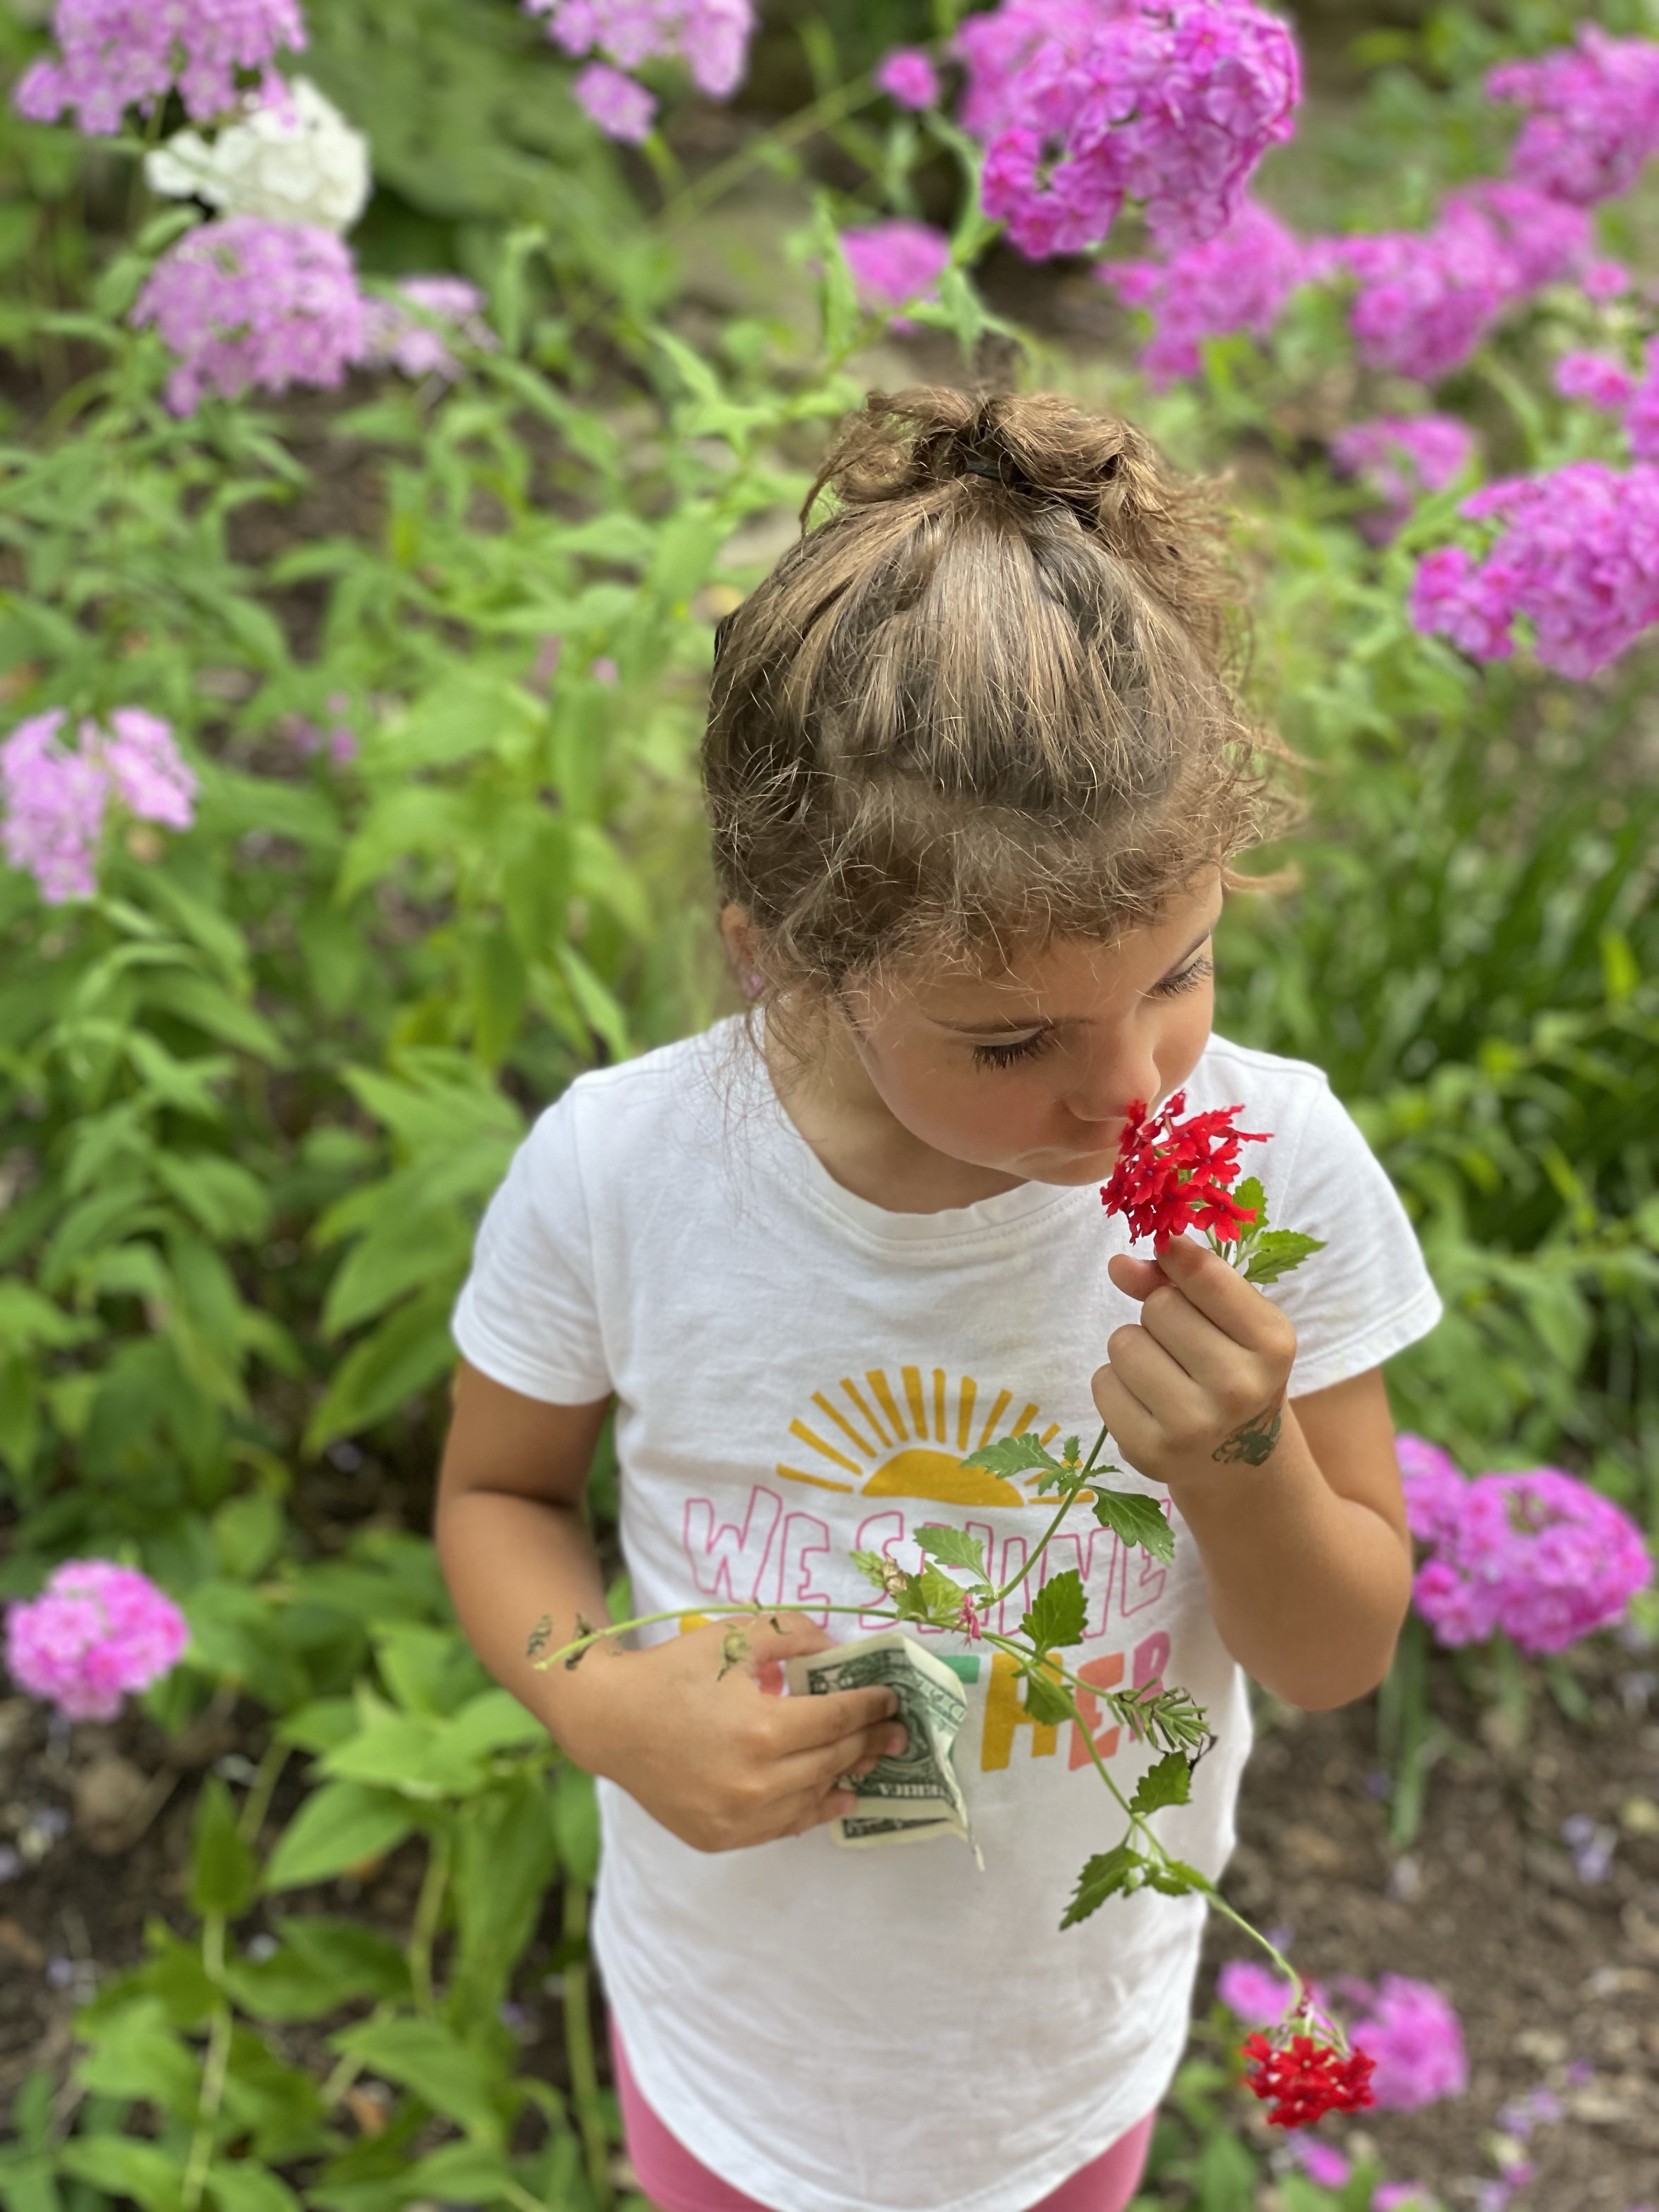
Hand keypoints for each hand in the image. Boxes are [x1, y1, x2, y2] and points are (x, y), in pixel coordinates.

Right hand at [552, 1615, 905, 1853]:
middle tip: (896, 1731)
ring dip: (848, 1777)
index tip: (891, 1698)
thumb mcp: (734, 1637)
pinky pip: (782, 1827)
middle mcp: (756, 1782)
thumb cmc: (673, 1672)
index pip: (840, 1719)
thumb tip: (837, 1650)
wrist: (610, 1721)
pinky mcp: (720, 1838)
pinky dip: (812, 1810)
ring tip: (871, 1761)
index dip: (872, 1706)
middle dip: (871, 1741)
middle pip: (834, 1760)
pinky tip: (834, 1797)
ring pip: (814, 1799)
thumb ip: (792, 1635)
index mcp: (763, 1728)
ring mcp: (738, 1817)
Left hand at [1090, 1234, 1298, 1488]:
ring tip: (1163, 1373)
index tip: (1169, 1251)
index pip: (1205, 1275)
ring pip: (1124, 1343)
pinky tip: (1145, 1402)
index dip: (1177, 1256)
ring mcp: (1195, 1425)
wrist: (1238, 1460)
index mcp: (1272, 1343)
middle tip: (1182, 1345)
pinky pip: (1102, 1383)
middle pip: (1159, 1307)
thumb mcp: (1229, 1321)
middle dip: (1160, 1315)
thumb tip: (1118, 1265)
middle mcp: (1240, 1386)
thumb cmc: (1232, 1369)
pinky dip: (1115, 1384)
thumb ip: (1178, 1280)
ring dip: (1134, 1349)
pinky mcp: (1152, 1452)